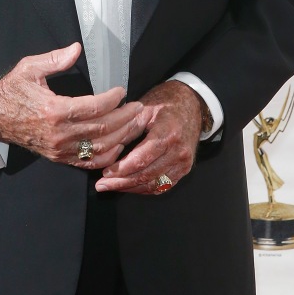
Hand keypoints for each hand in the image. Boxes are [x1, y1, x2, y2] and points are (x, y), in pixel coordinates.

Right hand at [0, 42, 144, 169]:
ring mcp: (60, 149)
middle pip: (103, 128)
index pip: (94, 107)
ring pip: (101, 148)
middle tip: (139, 107)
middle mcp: (60, 134)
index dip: (113, 99)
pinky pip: (89, 162)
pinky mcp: (60, 157)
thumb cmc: (12, 91)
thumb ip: (54, 59)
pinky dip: (108, 156)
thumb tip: (76, 49)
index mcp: (54, 110)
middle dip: (126, 118)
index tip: (122, 91)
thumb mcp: (29, 69)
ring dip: (122, 136)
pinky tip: (120, 144)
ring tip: (135, 123)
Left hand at [94, 80, 203, 194]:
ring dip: (130, 188)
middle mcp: (178, 152)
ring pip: (153, 185)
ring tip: (110, 187)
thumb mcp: (144, 109)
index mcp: (168, 134)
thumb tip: (107, 148)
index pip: (142, 159)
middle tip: (101, 185)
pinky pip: (162, 187)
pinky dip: (143, 189)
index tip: (105, 173)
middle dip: (121, 182)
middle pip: (146, 175)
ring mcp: (184, 163)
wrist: (191, 105)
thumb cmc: (165, 105)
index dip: (122, 169)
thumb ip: (126, 129)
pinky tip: (128, 186)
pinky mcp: (184, 170)